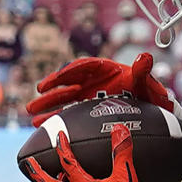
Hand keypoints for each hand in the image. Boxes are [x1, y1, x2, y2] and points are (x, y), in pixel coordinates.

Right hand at [27, 52, 181, 127]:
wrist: (151, 107)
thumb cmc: (148, 92)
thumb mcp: (146, 82)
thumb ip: (143, 71)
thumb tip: (146, 57)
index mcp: (104, 69)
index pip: (84, 67)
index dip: (69, 72)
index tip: (57, 79)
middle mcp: (92, 80)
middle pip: (69, 83)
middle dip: (52, 89)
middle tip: (36, 95)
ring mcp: (87, 94)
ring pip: (64, 98)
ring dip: (48, 105)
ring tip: (31, 113)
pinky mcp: (86, 108)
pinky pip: (68, 112)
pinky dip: (56, 117)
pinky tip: (41, 125)